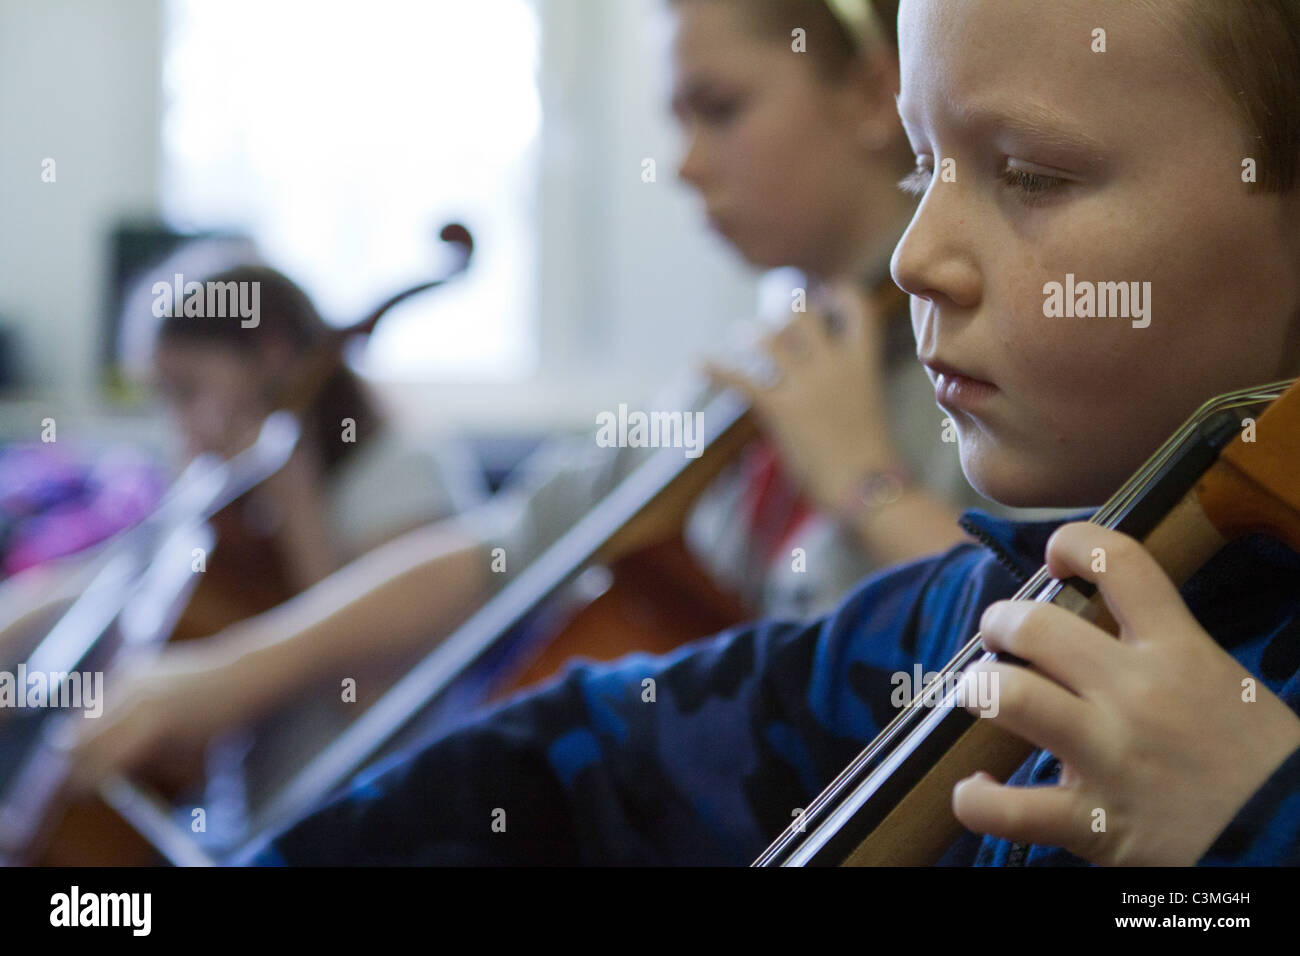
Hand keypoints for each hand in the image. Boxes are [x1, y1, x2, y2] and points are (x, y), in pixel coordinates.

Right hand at [67, 643, 252, 789]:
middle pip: (79, 741)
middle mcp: (134, 702)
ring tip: (96, 748)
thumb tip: (109, 778)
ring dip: (85, 735)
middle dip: (77, 761)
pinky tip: (118, 720)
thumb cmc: (217, 727)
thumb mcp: (185, 761)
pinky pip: (104, 695)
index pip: (97, 765)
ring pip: (85, 715)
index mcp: (149, 731)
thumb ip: (145, 771)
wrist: (237, 677)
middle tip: (80, 773)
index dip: (82, 783)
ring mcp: (130, 680)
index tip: (78, 793)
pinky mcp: (133, 666)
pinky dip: (103, 711)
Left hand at [705, 282, 902, 511]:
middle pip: (802, 315)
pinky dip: (715, 369)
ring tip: (741, 337)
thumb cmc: (871, 459)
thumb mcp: (867, 407)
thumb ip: (846, 385)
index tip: (826, 292)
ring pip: (769, 339)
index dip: (840, 293)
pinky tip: (696, 362)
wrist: (867, 487)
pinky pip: (741, 380)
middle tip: (774, 324)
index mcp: (863, 363)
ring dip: (752, 335)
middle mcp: (833, 365)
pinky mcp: (780, 409)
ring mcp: (806, 384)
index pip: (857, 307)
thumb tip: (820, 382)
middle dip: (785, 314)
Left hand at [952, 522, 1299, 864]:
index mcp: (1178, 652)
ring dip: (977, 690)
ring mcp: (1111, 757)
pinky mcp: (1094, 822)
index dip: (1073, 543)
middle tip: (998, 635)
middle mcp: (1138, 696)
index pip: (1120, 561)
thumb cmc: (1256, 761)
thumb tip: (1094, 629)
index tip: (1056, 558)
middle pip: (1037, 626)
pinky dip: (976, 800)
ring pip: (1012, 696)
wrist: (1296, 841)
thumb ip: (1160, 652)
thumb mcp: (1220, 682)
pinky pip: (1009, 810)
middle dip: (1000, 622)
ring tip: (978, 694)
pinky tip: (976, 789)